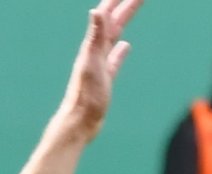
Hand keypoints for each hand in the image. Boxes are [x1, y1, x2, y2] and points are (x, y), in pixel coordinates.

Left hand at [56, 0, 139, 142]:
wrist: (79, 123)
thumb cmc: (85, 95)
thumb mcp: (92, 62)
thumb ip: (95, 36)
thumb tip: (96, 10)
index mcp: (94, 45)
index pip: (107, 14)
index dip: (117, 0)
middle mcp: (95, 51)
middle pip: (114, 21)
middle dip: (126, 5)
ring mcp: (100, 64)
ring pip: (114, 36)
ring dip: (123, 21)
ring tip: (132, 9)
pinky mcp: (104, 79)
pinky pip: (114, 59)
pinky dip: (120, 50)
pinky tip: (125, 46)